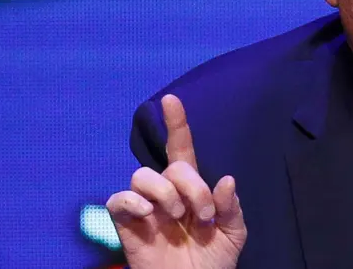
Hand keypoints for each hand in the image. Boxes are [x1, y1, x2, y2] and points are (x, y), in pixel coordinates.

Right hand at [107, 94, 246, 268]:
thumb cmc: (213, 260)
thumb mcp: (233, 232)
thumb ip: (231, 207)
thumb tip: (226, 179)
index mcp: (192, 189)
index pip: (182, 149)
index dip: (177, 124)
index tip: (172, 100)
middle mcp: (166, 193)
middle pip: (171, 165)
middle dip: (193, 186)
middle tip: (203, 215)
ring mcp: (145, 207)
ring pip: (142, 175)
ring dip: (165, 193)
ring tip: (177, 216)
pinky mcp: (127, 224)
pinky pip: (118, 199)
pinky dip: (133, 201)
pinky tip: (151, 215)